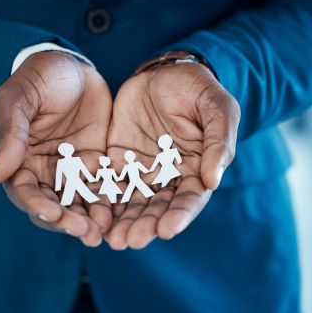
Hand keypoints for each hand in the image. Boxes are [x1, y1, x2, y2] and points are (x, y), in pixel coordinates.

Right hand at [0, 51, 111, 246]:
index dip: (37, 206)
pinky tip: (117, 217)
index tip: (52, 214)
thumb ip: (11, 135)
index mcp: (20, 161)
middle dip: (66, 222)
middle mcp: (44, 173)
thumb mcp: (20, 100)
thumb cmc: (38, 78)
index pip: (25, 192)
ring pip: (78, 205)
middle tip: (84, 232)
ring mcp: (72, 171)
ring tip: (101, 233)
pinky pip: (102, 190)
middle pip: (53, 207)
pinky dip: (108, 206)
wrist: (72, 65)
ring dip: (88, 222)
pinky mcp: (96, 166)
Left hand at [105, 61, 239, 249]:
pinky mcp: (117, 161)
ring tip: (112, 240)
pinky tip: (92, 216)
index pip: (189, 199)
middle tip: (130, 241)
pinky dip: (101, 202)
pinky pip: (108, 184)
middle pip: (157, 208)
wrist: (163, 71)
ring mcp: (141, 171)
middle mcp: (168, 177)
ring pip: (131, 203)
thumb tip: (213, 181)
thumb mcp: (217, 108)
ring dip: (122, 222)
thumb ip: (218, 142)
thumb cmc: (197, 89)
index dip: (179, 216)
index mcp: (196, 169)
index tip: (167, 231)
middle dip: (144, 226)